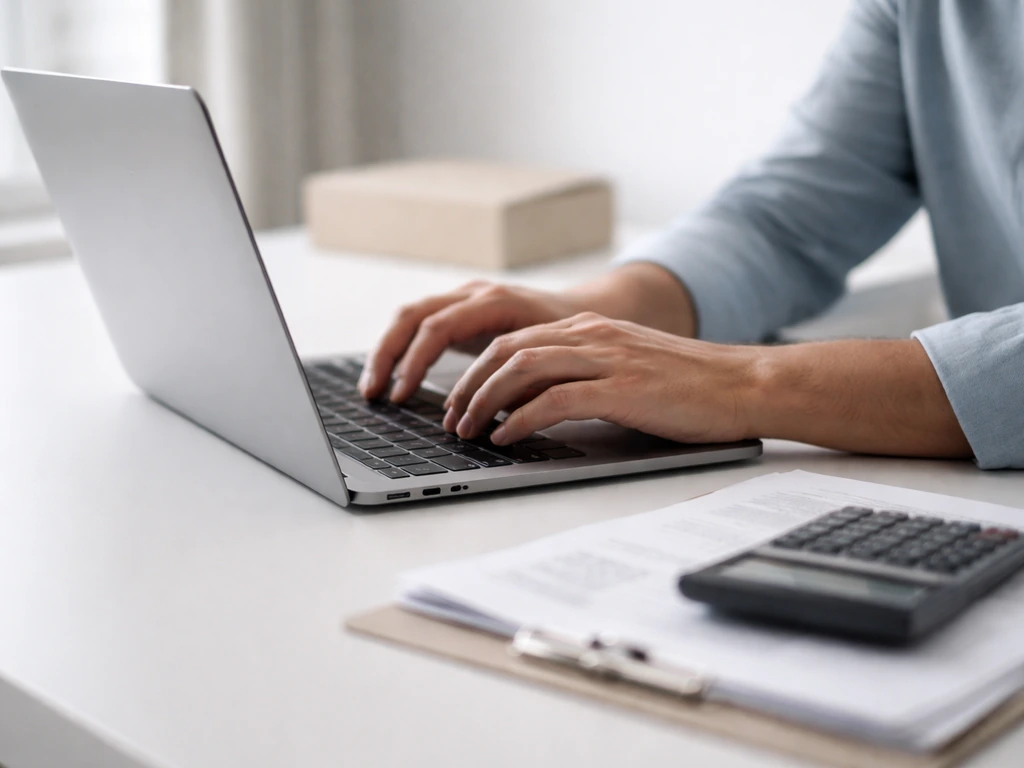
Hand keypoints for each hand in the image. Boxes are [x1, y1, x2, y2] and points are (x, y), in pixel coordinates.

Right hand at [359, 281, 587, 400]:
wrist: (590, 309)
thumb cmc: (573, 338)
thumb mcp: (552, 359)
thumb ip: (522, 381)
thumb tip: (495, 412)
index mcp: (494, 301)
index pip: (437, 327)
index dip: (415, 362)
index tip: (402, 395)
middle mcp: (473, 294)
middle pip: (412, 316)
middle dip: (387, 355)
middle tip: (373, 393)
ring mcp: (464, 299)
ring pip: (409, 317)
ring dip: (387, 352)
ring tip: (372, 389)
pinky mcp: (461, 312)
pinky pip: (420, 325)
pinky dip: (402, 350)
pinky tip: (392, 378)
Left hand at [442, 312, 762, 444]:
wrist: (745, 383)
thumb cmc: (691, 385)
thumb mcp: (630, 366)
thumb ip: (589, 372)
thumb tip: (542, 403)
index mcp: (591, 328)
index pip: (515, 341)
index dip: (479, 370)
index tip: (461, 399)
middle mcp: (592, 335)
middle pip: (507, 350)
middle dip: (470, 385)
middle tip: (453, 418)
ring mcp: (607, 359)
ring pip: (522, 369)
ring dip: (486, 402)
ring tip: (470, 430)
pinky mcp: (621, 388)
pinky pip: (555, 400)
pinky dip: (522, 419)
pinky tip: (508, 437)